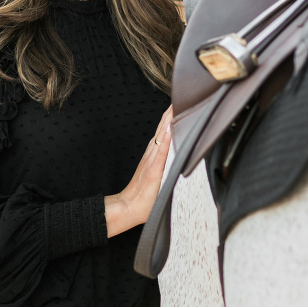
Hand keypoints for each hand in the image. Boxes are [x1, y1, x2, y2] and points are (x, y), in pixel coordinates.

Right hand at [104, 107, 172, 237]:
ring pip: (162, 137)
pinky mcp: (152, 172)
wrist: (127, 210)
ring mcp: (151, 162)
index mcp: (153, 156)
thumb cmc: (143, 198)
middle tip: (180, 97)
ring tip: (176, 107)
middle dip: (170, 113)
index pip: (163, 132)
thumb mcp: (155, 178)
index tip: (178, 103)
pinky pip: (160, 155)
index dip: (170, 118)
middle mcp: (151, 155)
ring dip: (168, 122)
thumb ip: (162, 166)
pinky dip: (166, 142)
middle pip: (162, 130)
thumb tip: (173, 159)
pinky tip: (170, 131)